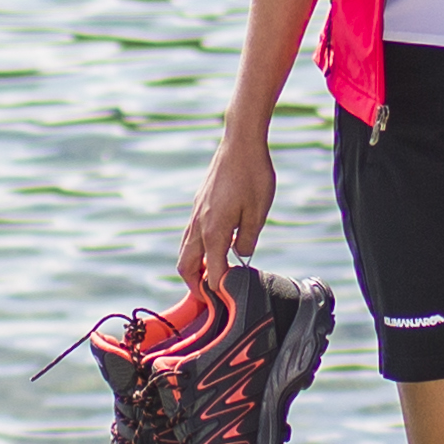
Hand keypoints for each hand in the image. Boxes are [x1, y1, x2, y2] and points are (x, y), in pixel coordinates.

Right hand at [180, 124, 274, 290]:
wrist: (240, 142)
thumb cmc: (253, 175)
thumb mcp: (259, 211)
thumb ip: (248, 239)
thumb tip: (241, 256)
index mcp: (214, 231)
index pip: (210, 273)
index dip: (219, 290)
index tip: (229, 301)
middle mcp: (199, 225)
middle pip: (185, 266)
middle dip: (195, 285)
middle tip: (211, 297)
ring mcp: (196, 214)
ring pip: (185, 250)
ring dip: (193, 267)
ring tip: (210, 277)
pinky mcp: (199, 205)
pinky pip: (190, 235)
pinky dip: (196, 250)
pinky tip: (215, 248)